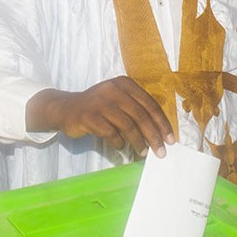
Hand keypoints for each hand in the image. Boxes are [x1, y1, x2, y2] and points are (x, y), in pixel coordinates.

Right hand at [26, 77, 174, 157]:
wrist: (66, 108)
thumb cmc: (98, 108)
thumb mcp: (118, 101)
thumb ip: (136, 110)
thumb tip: (160, 132)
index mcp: (124, 84)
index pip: (150, 104)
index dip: (162, 123)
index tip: (170, 140)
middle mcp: (113, 89)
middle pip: (141, 115)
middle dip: (154, 136)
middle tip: (161, 152)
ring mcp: (100, 102)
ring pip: (127, 125)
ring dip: (138, 142)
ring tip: (143, 153)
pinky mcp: (89, 116)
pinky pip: (110, 132)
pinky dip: (119, 142)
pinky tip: (121, 147)